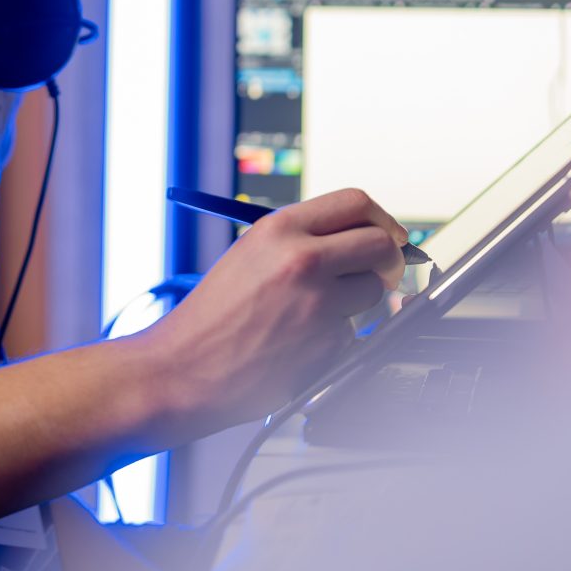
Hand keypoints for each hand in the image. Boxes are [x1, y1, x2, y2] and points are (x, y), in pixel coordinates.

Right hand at [132, 188, 407, 434]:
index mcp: (280, 228)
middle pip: (380, 243)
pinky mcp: (327, 343)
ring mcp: (318, 303)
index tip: (386, 234)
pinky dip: (335, 338)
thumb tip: (355, 236)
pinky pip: (353, 332)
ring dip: (357, 302)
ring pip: (374, 291)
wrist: (183, 367)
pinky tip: (299, 343)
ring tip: (313, 313)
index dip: (379, 219)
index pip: (356, 203)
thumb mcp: (250, 253)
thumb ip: (301, 239)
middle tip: (379, 272)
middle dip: (388, 259)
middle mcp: (303, 259)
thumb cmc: (211, 315)